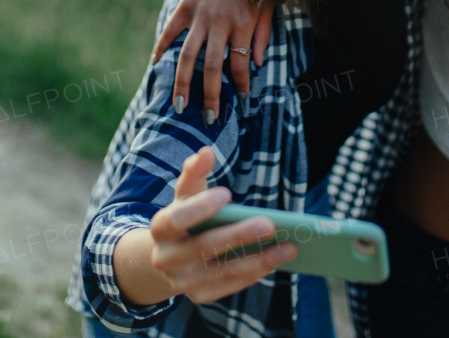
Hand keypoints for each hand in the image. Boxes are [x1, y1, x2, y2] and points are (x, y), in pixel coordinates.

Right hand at [146, 148, 295, 303]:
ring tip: (288, 247)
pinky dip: (253, 273)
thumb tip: (206, 152)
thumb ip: (195, 173)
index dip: (200, 207)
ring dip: (258, 259)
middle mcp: (166, 258)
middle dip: (238, 235)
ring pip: (221, 271)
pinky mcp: (199, 295)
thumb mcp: (187, 194)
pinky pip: (229, 286)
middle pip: (203, 247)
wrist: (169, 256)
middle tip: (270, 224)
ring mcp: (181, 281)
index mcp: (160, 228)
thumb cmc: (185, 216)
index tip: (227, 193)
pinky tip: (274, 261)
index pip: (176, 218)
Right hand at [152, 0, 272, 121]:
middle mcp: (220, 23)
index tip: (240, 100)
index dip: (240, 85)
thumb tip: (257, 65)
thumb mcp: (269, 5)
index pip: (240, 65)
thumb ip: (264, 35)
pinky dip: (161, 48)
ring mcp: (200, 14)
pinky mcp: (185, 5)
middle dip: (211, 97)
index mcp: (243, 24)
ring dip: (184, 84)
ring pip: (188, 56)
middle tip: (210, 118)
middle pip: (212, 68)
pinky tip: (156, 66)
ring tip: (180, 105)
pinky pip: (170, 31)